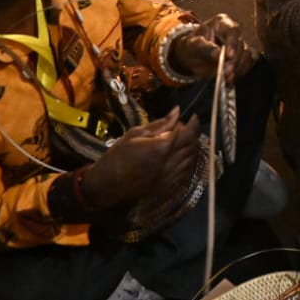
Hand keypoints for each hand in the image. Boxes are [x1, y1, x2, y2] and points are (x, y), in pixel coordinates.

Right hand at [81, 109, 202, 209]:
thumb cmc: (117, 156)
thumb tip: (177, 111)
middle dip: (192, 135)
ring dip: (191, 149)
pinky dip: (187, 164)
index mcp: (161, 148)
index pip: (187, 133)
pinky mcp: (167, 188)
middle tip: (184, 128)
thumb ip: (160, 124)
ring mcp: (169, 177)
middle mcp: (169, 163)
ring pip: (191, 160)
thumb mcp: (135, 134)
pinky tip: (180, 158)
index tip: (193, 117)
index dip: (193, 124)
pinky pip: (185, 174)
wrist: (106, 185)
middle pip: (191, 146)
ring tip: (182, 142)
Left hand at [171, 14, 257, 80]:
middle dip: (234, 61)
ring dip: (239, 67)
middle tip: (226, 72)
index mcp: (222, 23)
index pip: (233, 30)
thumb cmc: (192, 46)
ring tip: (227, 77)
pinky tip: (232, 77)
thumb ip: (207, 48)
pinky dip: (242, 71)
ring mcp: (239, 45)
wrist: (191, 57)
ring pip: (247, 55)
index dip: (233, 43)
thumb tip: (219, 55)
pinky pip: (249, 63)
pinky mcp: (242, 57)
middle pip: (241, 45)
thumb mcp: (194, 44)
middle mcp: (233, 33)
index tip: (229, 56)